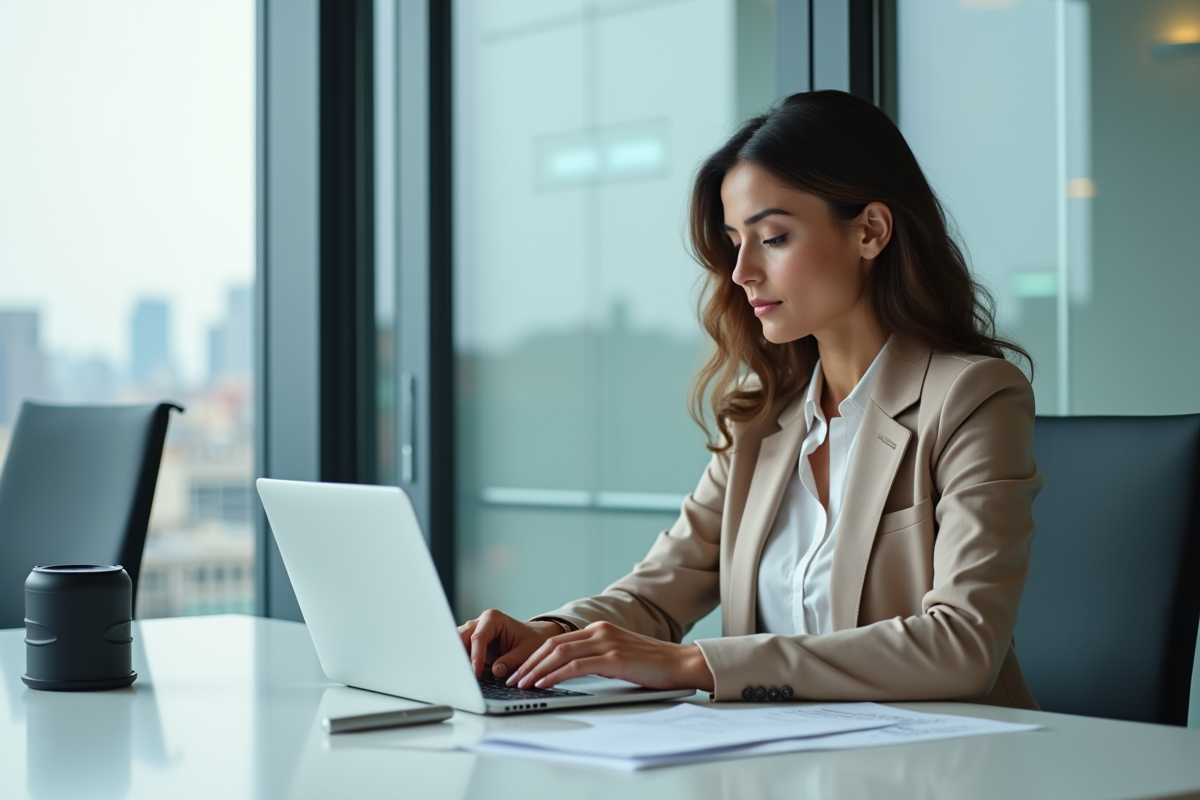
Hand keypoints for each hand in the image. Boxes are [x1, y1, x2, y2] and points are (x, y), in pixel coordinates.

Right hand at [457, 609, 562, 678]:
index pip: (478, 637)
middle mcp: (480, 623)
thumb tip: (496, 671)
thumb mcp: (527, 651)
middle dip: (459, 654)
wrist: (534, 637)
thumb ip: (512, 660)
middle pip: (461, 637)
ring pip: (457, 643)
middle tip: (460, 673)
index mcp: (493, 619)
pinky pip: (461, 651)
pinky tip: (461, 674)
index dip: (476, 656)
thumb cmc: (532, 640)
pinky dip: (460, 662)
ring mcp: (474, 633)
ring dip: (457, 658)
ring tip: (459, 675)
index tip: (476, 672)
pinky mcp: (472, 644)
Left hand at [507, 621, 714, 692]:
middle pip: (552, 644)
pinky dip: (555, 675)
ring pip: (559, 654)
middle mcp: (599, 631)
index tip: (520, 671)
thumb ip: (596, 658)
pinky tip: (544, 684)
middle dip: (529, 663)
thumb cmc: (653, 665)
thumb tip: (570, 672)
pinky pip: (576, 666)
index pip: (557, 640)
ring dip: (536, 670)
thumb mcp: (618, 656)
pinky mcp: (614, 658)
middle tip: (513, 679)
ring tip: (522, 684)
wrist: (682, 663)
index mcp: (599, 629)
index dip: (534, 656)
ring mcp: (606, 642)